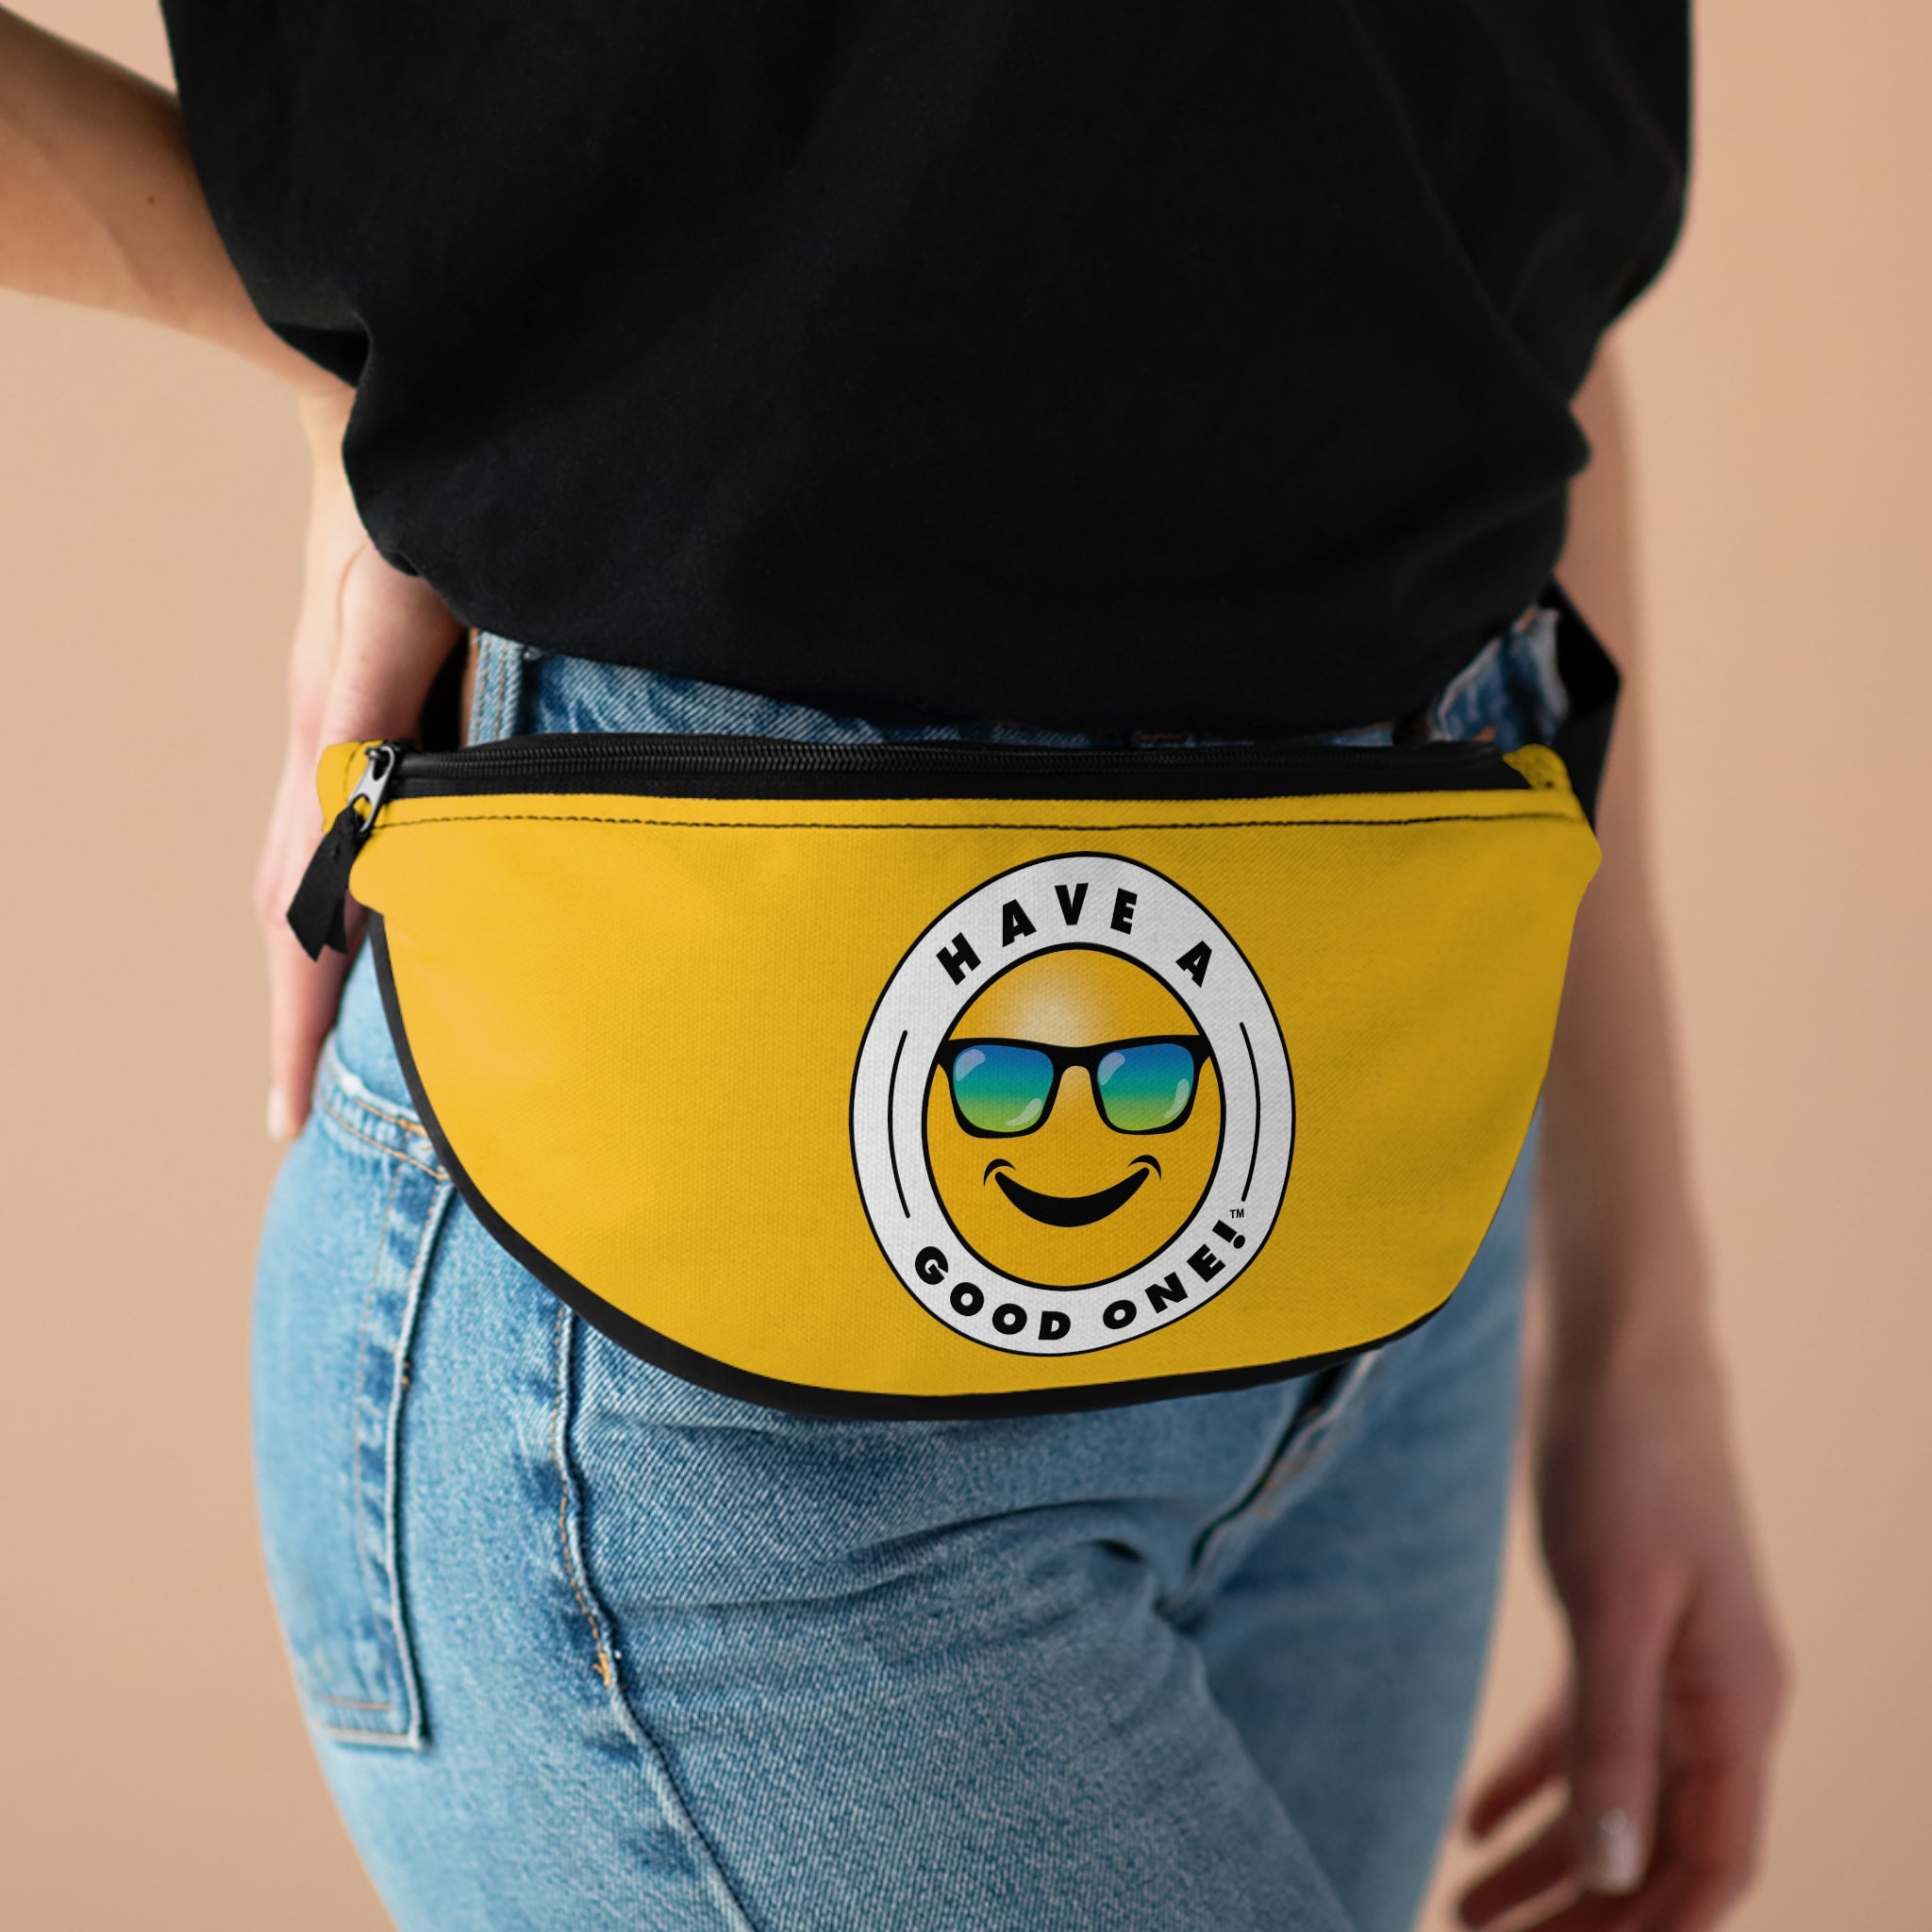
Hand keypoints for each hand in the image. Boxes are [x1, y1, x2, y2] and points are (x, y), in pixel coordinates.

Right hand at [256, 387, 462, 1138]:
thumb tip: (351, 809)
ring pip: (309, 878)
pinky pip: (343, 831)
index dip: (298, 1016)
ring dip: (316, 972)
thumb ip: (373, 688)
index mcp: (330, 743)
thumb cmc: (403, 497)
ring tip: (330, 1058)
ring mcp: (340, 733)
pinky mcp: (370, 713)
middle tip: (301, 1122)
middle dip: (296, 1021)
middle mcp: (324, 751)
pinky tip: (380, 931)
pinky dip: (346, 902)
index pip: (300, 911)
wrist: (382, 413)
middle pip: (290, 914)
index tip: (290, 1117)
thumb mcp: (396, 588)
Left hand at [1458, 1312, 1787, 1930]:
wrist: (1621, 1350)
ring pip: (1616, 1796)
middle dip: (1583, 1914)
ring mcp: (1671, 1659)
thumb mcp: (1615, 1602)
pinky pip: (1585, 1731)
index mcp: (1738, 1702)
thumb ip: (1615, 1734)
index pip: (1711, 1864)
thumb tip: (1616, 1874)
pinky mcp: (1621, 1622)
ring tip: (1461, 1910)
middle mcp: (1715, 1695)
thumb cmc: (1627, 1461)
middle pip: (1657, 1845)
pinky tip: (1473, 1822)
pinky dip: (1534, 1781)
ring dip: (1547, 1862)